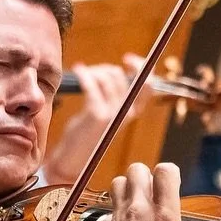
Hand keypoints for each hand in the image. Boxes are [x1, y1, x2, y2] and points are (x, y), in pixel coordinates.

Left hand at [41, 55, 151, 184]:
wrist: (72, 162)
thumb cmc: (86, 135)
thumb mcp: (106, 114)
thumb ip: (114, 95)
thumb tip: (115, 70)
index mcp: (132, 113)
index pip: (149, 85)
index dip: (142, 67)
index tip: (127, 59)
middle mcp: (126, 114)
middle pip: (122, 77)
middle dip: (106, 69)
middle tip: (93, 73)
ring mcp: (113, 114)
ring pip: (107, 77)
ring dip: (93, 72)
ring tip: (83, 76)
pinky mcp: (97, 114)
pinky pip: (92, 84)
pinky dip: (84, 74)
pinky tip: (78, 70)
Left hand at [86, 162, 220, 220]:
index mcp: (164, 216)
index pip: (165, 172)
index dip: (170, 172)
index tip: (172, 182)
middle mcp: (140, 210)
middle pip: (137, 169)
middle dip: (146, 175)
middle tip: (152, 190)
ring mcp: (120, 216)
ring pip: (118, 182)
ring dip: (127, 186)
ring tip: (136, 199)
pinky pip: (108, 206)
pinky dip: (115, 208)